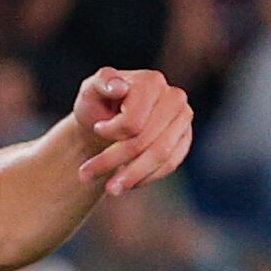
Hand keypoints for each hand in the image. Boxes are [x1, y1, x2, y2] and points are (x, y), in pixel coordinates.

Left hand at [73, 67, 192, 197]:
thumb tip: (118, 86)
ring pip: (161, 156)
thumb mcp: (90, 91)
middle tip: (85, 175)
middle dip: (114, 160)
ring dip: (132, 176)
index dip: (112, 131)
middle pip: (148, 140)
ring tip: (109, 189)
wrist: (106, 122)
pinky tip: (127, 183)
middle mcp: (174, 98)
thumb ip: (102, 82)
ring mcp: (183, 120)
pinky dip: (146, 177)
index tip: (96, 129)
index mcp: (152, 81)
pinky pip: (169, 165)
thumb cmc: (97, 105)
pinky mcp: (185, 140)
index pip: (136, 120)